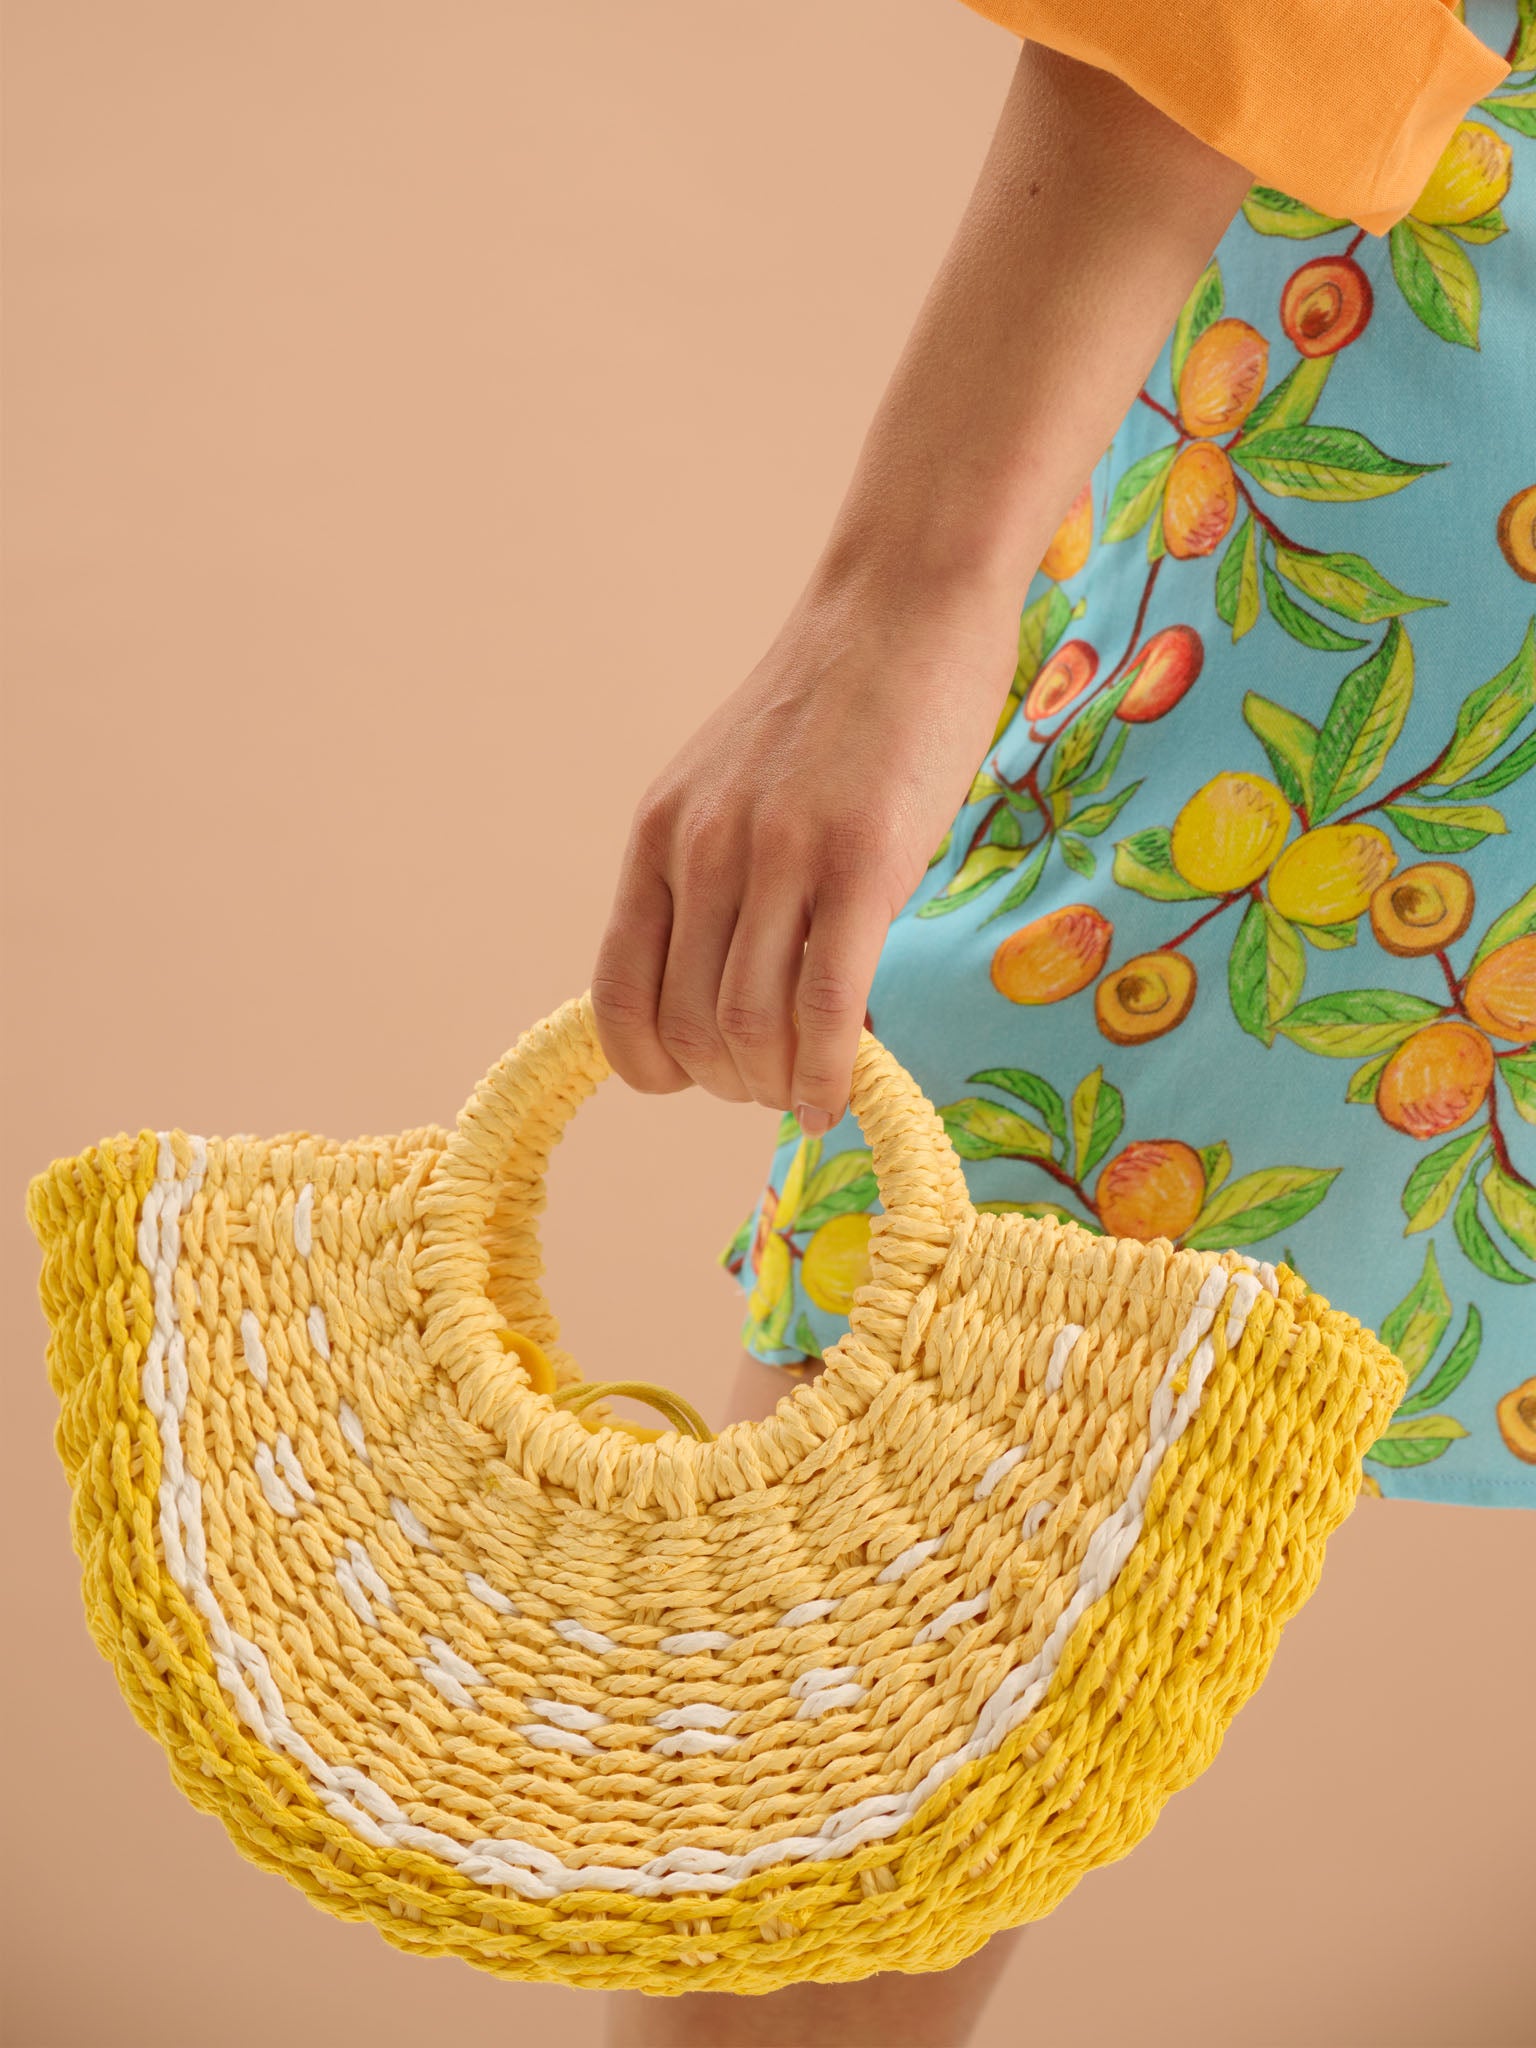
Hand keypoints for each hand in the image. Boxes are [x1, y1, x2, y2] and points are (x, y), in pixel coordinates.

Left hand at [591, 556, 1019, 1128]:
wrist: (903, 604)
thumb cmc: (835, 703)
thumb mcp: (735, 786)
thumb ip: (718, 874)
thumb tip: (731, 989)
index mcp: (659, 836)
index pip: (617, 995)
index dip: (649, 1065)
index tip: (697, 1078)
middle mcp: (703, 851)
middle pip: (688, 1026)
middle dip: (728, 1083)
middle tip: (774, 1085)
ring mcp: (779, 856)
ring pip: (750, 1026)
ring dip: (778, 1086)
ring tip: (809, 1090)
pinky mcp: (863, 862)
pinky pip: (827, 1005)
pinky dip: (828, 1074)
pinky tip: (841, 1098)